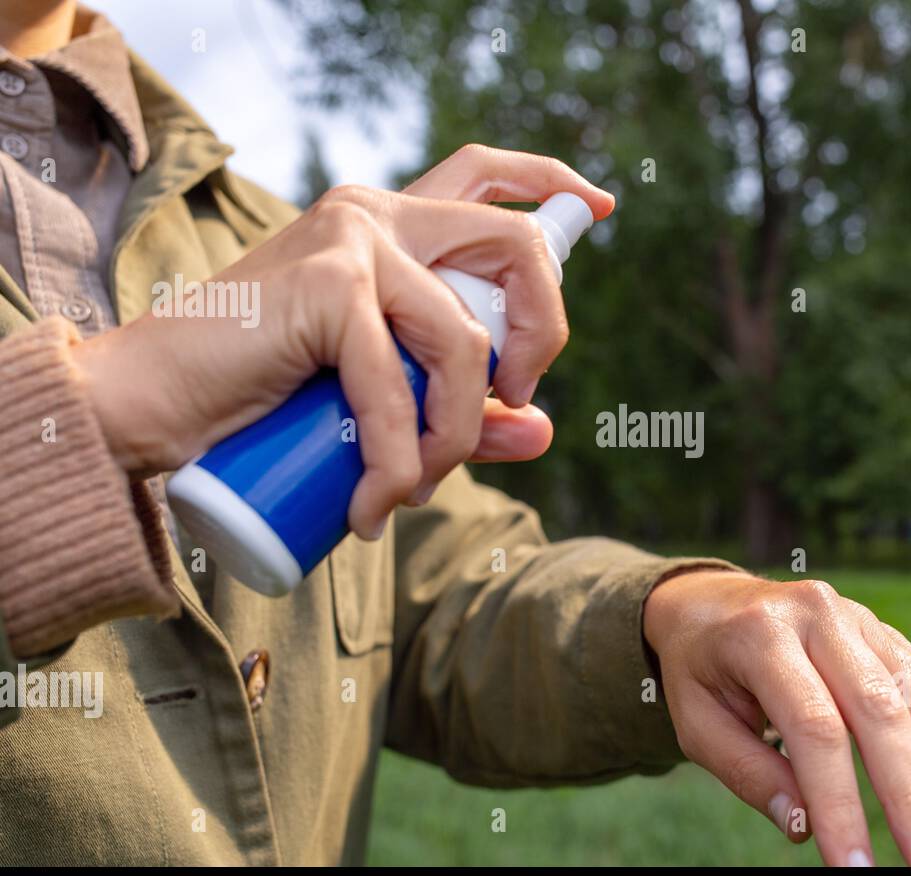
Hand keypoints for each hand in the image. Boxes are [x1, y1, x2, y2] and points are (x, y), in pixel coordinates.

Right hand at [71, 145, 614, 537]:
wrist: (151, 403)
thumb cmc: (261, 398)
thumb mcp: (380, 399)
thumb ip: (461, 410)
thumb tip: (545, 429)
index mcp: (390, 223)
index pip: (487, 178)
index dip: (551, 183)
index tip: (600, 205)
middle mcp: (377, 214)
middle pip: (514, 244)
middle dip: (544, 333)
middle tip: (516, 402)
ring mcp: (352, 242)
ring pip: (464, 340)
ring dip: (455, 437)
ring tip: (411, 489)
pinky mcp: (328, 286)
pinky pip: (401, 386)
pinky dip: (400, 459)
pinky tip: (374, 503)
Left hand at [644, 571, 910, 866]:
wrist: (711, 603)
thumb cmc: (701, 673)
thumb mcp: (699, 721)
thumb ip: (749, 771)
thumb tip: (805, 828)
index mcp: (762, 634)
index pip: (814, 726)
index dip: (840, 801)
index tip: (855, 868)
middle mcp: (820, 615)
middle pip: (881, 711)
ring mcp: (863, 620)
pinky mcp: (890, 636)